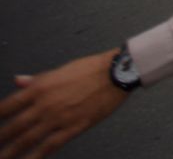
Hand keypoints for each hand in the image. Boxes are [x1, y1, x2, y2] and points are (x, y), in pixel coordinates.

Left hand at [0, 50, 128, 158]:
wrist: (117, 73)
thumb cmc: (92, 68)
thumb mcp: (61, 70)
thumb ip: (37, 79)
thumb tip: (19, 80)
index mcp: (41, 87)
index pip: (7, 106)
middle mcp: (45, 104)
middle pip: (13, 127)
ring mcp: (59, 117)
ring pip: (28, 139)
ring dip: (11, 152)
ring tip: (3, 158)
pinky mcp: (74, 127)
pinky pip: (51, 145)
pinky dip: (37, 156)